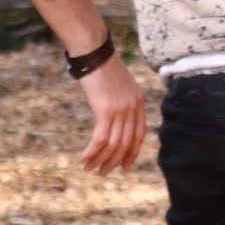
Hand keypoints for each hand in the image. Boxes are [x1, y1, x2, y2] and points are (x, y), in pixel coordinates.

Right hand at [76, 54, 144, 173]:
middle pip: (127, 142)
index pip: (140, 134)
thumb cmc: (102, 66)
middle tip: (104, 172)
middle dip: (115, 161)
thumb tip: (115, 119)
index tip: (125, 166)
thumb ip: (122, 101)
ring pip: (113, 144)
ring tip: (91, 169)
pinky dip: (93, 152)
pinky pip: (101, 139)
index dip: (133, 152)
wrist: (93, 52)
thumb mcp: (120, 84)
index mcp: (139, 101)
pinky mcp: (106, 110)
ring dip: (101, 159)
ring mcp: (121, 109)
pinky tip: (85, 159)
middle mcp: (133, 107)